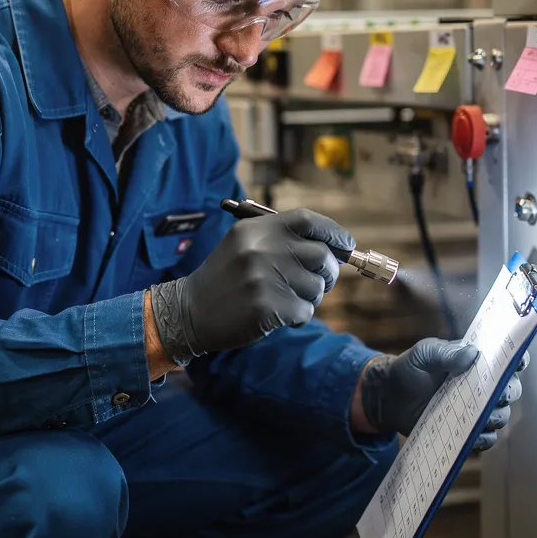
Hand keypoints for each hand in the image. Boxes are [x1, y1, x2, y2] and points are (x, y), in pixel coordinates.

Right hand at [149, 209, 353, 362]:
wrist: (189, 312)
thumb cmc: (225, 279)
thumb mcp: (245, 245)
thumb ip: (283, 241)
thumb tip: (334, 248)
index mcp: (257, 230)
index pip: (307, 220)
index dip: (333, 232)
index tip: (347, 245)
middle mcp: (262, 249)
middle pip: (322, 255)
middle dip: (328, 272)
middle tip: (319, 283)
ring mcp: (265, 278)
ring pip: (317, 287)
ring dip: (309, 297)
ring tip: (285, 299)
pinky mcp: (268, 307)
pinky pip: (305, 311)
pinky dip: (298, 317)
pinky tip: (277, 316)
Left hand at [355, 338, 527, 451]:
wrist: (389, 398)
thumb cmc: (409, 370)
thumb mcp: (423, 355)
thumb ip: (445, 353)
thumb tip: (471, 354)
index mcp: (476, 362)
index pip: (508, 359)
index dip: (518, 360)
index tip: (517, 363)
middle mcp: (482, 386)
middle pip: (512, 390)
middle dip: (508, 392)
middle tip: (496, 394)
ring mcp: (475, 410)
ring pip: (502, 416)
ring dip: (496, 417)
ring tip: (480, 415)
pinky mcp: (467, 431)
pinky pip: (486, 439)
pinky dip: (484, 438)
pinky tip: (472, 433)